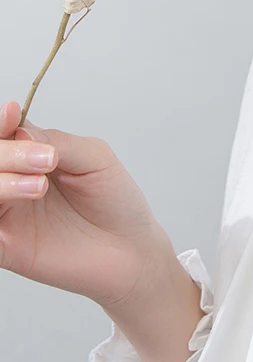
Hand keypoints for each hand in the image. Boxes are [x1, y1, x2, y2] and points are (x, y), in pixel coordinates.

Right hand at [0, 99, 173, 309]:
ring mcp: (7, 213)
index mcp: (32, 154)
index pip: (4, 132)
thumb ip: (59, 141)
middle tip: (46, 159)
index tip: (11, 113)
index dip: (1, 122)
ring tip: (40, 185)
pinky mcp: (5, 246)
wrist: (131, 248)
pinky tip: (21, 195)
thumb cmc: (115, 201)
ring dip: (2, 179)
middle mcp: (14, 180)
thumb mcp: (94, 158)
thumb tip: (21, 131)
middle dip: (7, 152)